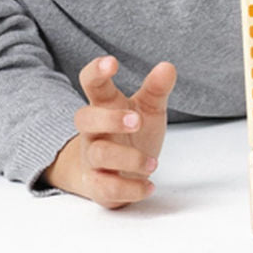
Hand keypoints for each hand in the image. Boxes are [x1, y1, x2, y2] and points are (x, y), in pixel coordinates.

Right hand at [43, 56, 177, 208]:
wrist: (113, 173)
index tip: (112, 63)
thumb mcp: (148, 109)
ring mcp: (92, 159)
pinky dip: (130, 189)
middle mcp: (93, 131)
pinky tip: (149, 185)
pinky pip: (106, 188)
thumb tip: (168, 67)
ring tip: (153, 163)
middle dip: (109, 119)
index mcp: (104, 105)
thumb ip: (156, 89)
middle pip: (85, 119)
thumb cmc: (131, 134)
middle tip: (137, 120)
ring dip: (127, 158)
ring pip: (98, 155)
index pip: (91, 83)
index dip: (97, 71)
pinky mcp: (98, 186)